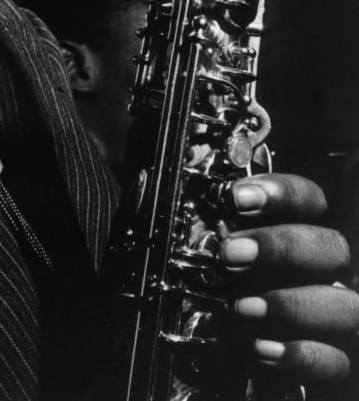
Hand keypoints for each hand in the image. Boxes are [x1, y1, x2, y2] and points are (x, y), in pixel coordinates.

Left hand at [221, 173, 358, 385]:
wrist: (234, 350)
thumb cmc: (233, 289)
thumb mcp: (227, 255)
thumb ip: (228, 233)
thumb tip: (209, 214)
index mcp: (304, 233)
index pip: (310, 199)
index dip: (279, 193)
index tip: (236, 198)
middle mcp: (330, 271)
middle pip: (333, 247)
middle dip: (281, 247)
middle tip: (232, 254)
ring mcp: (340, 315)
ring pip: (344, 305)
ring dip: (290, 304)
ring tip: (242, 308)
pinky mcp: (337, 359)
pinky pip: (335, 360)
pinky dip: (300, 355)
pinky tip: (263, 348)